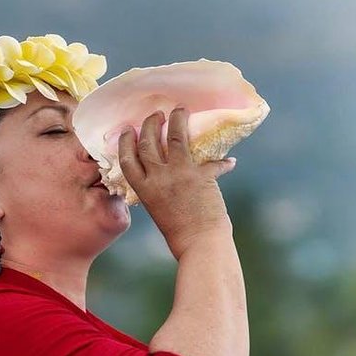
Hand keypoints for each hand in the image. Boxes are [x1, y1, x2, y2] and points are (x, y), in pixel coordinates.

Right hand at [118, 108, 236, 258]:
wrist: (200, 245)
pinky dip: (223, 162)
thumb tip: (167, 176)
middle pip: (148, 142)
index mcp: (144, 189)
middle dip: (149, 124)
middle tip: (155, 114)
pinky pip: (213, 161)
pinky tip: (230, 163)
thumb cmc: (179, 235)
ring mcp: (179, 174)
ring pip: (174, 136)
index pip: (127, 159)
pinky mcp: (201, 175)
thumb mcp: (158, 210)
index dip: (125, 142)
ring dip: (177, 120)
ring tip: (180, 110)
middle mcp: (157, 178)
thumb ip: (158, 190)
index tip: (127, 130)